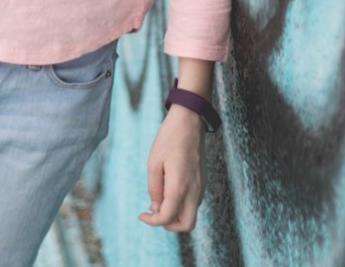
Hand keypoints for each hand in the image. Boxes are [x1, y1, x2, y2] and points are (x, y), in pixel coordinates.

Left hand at [138, 104, 206, 231]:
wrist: (189, 120)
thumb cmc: (169, 139)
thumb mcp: (153, 163)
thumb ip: (154, 189)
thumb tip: (156, 207)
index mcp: (179, 188)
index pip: (167, 218)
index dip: (152, 221)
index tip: (141, 214)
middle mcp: (194, 191)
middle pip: (186, 225)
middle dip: (169, 224)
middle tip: (155, 212)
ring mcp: (201, 186)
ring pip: (191, 214)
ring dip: (175, 214)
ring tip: (159, 199)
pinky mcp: (202, 180)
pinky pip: (194, 203)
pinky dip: (182, 205)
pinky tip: (170, 191)